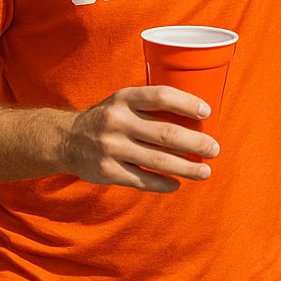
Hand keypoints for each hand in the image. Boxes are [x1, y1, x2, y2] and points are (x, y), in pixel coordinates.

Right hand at [58, 86, 217, 191]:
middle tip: (215, 149)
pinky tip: (177, 183)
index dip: (186, 103)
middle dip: (195, 142)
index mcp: (124, 98)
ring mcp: (111, 148)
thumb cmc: (108, 118)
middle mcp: (117, 121)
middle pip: (165, 133)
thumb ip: (150, 106)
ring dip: (186, 168)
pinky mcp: (108, 171)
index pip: (160, 96)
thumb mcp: (122, 101)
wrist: (66, 139)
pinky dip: (163, 184)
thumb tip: (196, 117)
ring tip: (205, 171)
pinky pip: (142, 180)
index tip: (207, 112)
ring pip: (158, 161)